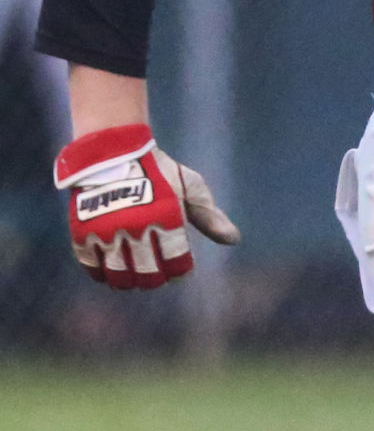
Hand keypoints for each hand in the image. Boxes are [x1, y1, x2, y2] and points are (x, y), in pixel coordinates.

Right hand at [54, 122, 239, 290]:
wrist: (114, 150)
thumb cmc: (158, 170)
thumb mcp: (189, 188)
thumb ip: (210, 216)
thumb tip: (233, 240)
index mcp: (167, 218)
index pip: (177, 263)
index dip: (180, 269)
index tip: (178, 264)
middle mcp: (137, 228)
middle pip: (149, 276)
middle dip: (155, 278)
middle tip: (155, 272)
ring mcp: (108, 231)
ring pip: (119, 277)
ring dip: (128, 281)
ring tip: (132, 274)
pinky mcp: (83, 231)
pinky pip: (92, 267)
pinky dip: (101, 273)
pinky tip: (109, 268)